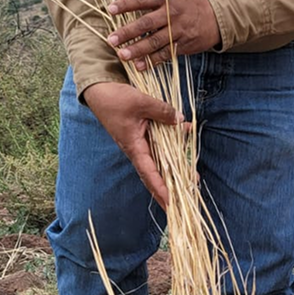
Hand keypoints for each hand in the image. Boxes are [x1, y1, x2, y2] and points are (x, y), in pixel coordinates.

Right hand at [83, 81, 183, 209]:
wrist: (99, 90)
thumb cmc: (114, 99)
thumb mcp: (140, 102)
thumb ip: (162, 111)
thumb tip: (180, 120)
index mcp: (134, 147)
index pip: (149, 174)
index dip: (161, 189)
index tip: (172, 203)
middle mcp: (138, 148)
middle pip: (157, 173)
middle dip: (171, 186)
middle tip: (189, 196)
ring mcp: (141, 141)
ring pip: (161, 159)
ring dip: (177, 167)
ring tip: (194, 176)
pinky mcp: (143, 132)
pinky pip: (161, 142)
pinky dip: (174, 142)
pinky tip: (186, 134)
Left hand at [107, 0, 220, 69]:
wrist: (216, 15)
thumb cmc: (189, 0)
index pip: (142, 0)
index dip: (125, 5)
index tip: (110, 10)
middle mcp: (172, 13)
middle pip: (146, 23)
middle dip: (127, 32)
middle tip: (111, 40)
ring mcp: (178, 30)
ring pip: (155, 41)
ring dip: (138, 50)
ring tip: (122, 55)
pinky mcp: (184, 44)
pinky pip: (166, 54)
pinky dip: (153, 61)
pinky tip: (140, 66)